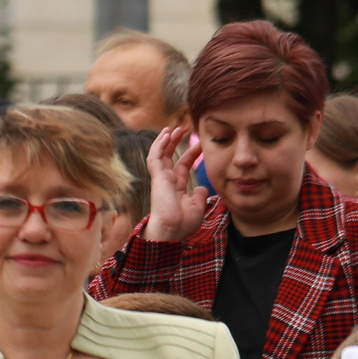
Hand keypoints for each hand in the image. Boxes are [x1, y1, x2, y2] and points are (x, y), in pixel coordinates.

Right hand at [145, 127, 212, 243]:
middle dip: (176, 143)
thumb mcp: (197, 207)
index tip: (201, 144)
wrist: (172, 230)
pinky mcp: (156, 177)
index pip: (182, 165)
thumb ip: (199, 195)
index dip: (191, 153)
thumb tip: (202, 188)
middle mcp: (167, 181)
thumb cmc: (182, 224)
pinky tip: (166, 135)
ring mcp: (160, 179)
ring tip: (173, 128)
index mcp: (176, 188)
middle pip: (169, 157)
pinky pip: (155, 157)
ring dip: (166, 141)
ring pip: (159, 154)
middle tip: (184, 129)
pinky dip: (159, 145)